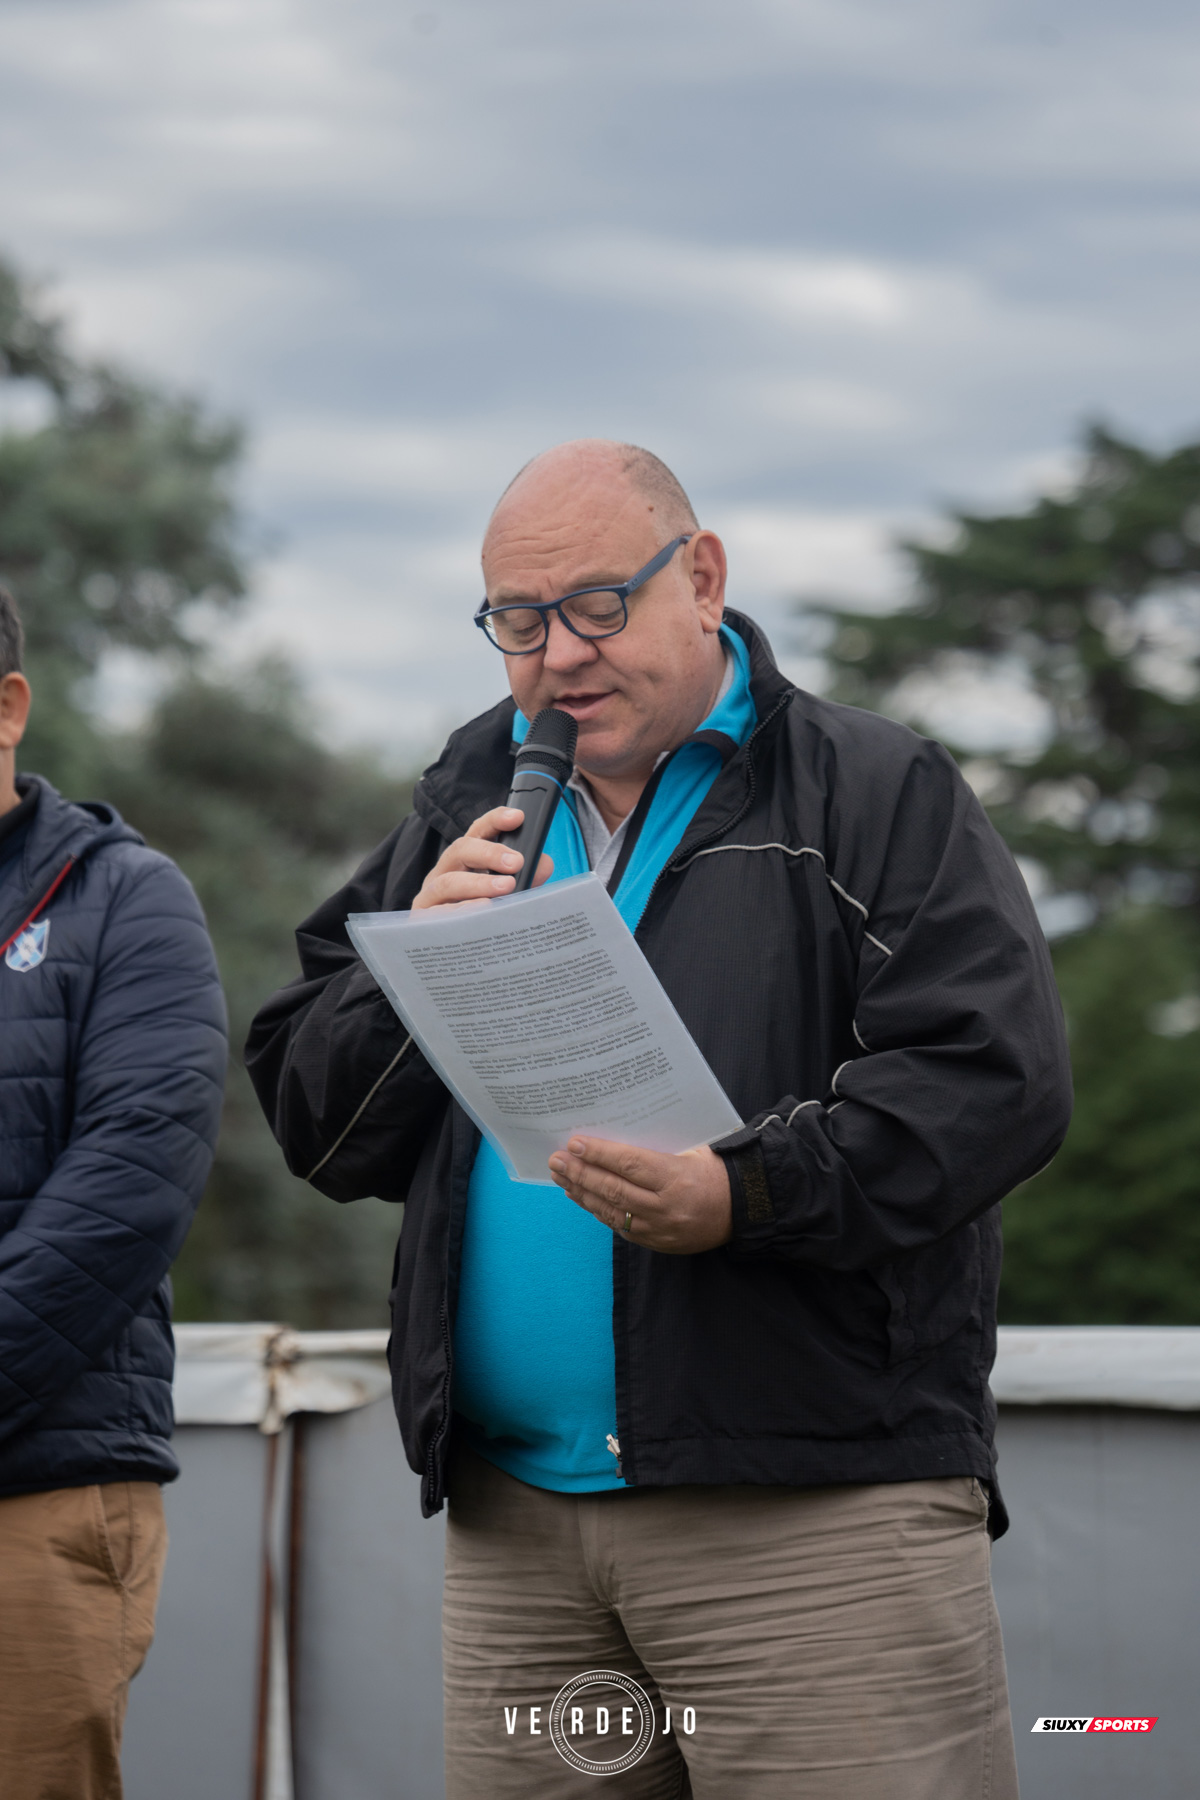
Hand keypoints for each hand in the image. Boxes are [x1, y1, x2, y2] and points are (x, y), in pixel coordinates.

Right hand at [412, 806, 552, 911]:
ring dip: (478, 884)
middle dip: (489, 853)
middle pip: (461, 850)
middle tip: (517, 862)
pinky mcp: (422, 921)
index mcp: (466, 860)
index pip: (478, 832)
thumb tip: (543, 864)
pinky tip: (480, 914)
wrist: (453, 958)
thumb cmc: (483, 918)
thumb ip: (526, 879)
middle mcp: (446, 871)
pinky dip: (460, 912)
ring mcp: (431, 895)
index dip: (495, 821)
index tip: (518, 818)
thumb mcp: (508, 895)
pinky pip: (438, 914)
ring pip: (448, 882)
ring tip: (505, 888)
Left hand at [547, 1138, 731, 1254]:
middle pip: (613, 1189)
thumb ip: (656, 1150)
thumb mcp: (693, 1150)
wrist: (745, 1209)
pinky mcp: (657, 1243)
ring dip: (582, 1193)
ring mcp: (660, 1229)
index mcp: (677, 1178)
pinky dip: (598, 1211)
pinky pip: (620, 1227)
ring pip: (612, 1211)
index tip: (574, 1144)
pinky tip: (582, 1197)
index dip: (598, 1154)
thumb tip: (613, 1142)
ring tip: (561, 1177)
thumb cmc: (718, 1171)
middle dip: (580, 1173)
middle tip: (556, 1160)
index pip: (629, 1164)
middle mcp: (665, 1207)